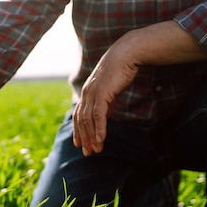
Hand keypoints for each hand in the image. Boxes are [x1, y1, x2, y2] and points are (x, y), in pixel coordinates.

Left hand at [73, 20, 206, 156]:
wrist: (127, 53)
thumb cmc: (121, 69)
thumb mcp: (110, 88)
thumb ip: (106, 101)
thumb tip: (105, 114)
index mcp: (87, 92)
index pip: (79, 115)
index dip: (78, 131)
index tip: (80, 144)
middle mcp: (86, 93)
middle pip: (81, 121)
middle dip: (84, 138)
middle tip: (87, 153)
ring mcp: (92, 93)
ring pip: (89, 120)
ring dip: (92, 137)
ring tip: (96, 150)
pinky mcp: (102, 93)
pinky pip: (98, 115)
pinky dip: (99, 128)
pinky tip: (101, 139)